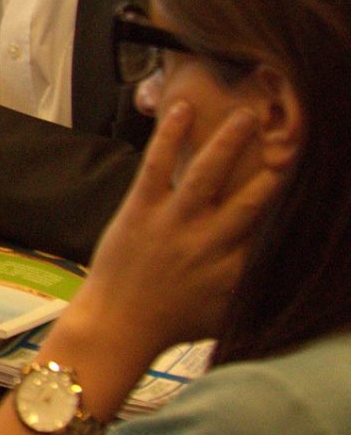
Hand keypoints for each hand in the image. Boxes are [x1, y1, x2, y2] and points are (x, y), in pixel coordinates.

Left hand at [67, 102, 283, 357]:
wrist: (118, 325)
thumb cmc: (174, 322)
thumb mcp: (230, 313)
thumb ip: (258, 287)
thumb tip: (287, 270)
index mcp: (237, 269)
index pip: (275, 232)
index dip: (296, 208)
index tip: (314, 189)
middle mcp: (210, 242)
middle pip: (254, 199)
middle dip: (276, 168)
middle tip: (293, 140)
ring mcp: (174, 222)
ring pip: (207, 172)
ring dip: (229, 141)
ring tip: (246, 115)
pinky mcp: (140, 209)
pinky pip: (157, 165)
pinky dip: (169, 135)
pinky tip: (181, 109)